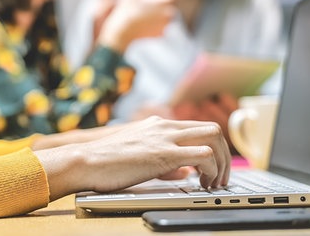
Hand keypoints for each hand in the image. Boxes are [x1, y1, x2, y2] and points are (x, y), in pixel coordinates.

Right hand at [35, 116, 229, 200]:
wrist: (85, 161)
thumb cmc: (105, 162)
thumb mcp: (138, 153)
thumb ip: (162, 159)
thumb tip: (184, 171)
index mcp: (158, 125)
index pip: (199, 127)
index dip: (213, 148)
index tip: (213, 168)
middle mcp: (165, 126)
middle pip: (213, 130)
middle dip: (224, 156)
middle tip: (219, 179)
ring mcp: (165, 138)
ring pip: (214, 138)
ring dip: (222, 163)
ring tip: (214, 184)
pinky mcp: (164, 154)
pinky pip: (204, 155)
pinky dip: (211, 170)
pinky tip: (202, 183)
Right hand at [97, 0, 179, 52]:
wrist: (122, 31)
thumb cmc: (128, 7)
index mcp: (166, 0)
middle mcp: (170, 13)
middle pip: (170, 4)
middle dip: (162, 3)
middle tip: (148, 4)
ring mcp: (166, 25)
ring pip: (167, 16)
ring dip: (159, 13)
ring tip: (144, 14)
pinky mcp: (161, 34)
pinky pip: (161, 26)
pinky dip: (155, 24)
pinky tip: (144, 23)